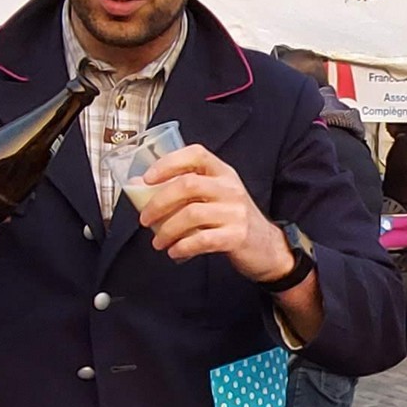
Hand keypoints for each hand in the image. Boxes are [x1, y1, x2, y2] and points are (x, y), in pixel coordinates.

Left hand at [130, 142, 290, 280]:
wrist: (267, 248)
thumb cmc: (233, 220)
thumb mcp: (214, 197)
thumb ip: (183, 189)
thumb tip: (138, 184)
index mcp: (223, 172)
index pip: (196, 154)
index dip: (168, 163)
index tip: (147, 179)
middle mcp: (230, 188)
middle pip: (187, 185)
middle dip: (158, 203)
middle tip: (145, 219)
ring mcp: (235, 212)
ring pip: (191, 214)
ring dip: (167, 230)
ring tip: (158, 242)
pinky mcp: (236, 236)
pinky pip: (202, 240)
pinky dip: (182, 247)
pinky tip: (175, 251)